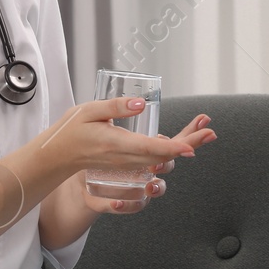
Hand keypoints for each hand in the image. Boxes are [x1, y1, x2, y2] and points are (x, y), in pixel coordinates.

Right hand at [33, 97, 193, 176]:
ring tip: (204, 130)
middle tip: (211, 131)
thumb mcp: (88, 111)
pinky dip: (171, 150)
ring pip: (162, 159)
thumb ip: (115, 107)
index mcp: (116, 144)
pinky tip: (183, 140)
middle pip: (163, 155)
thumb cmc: (71, 131)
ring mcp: (128, 164)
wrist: (58, 156)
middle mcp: (125, 158)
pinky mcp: (128, 164)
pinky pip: (154, 160)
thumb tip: (141, 104)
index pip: (149, 149)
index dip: (173, 149)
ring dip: (184, 145)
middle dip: (189, 143)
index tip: (192, 147)